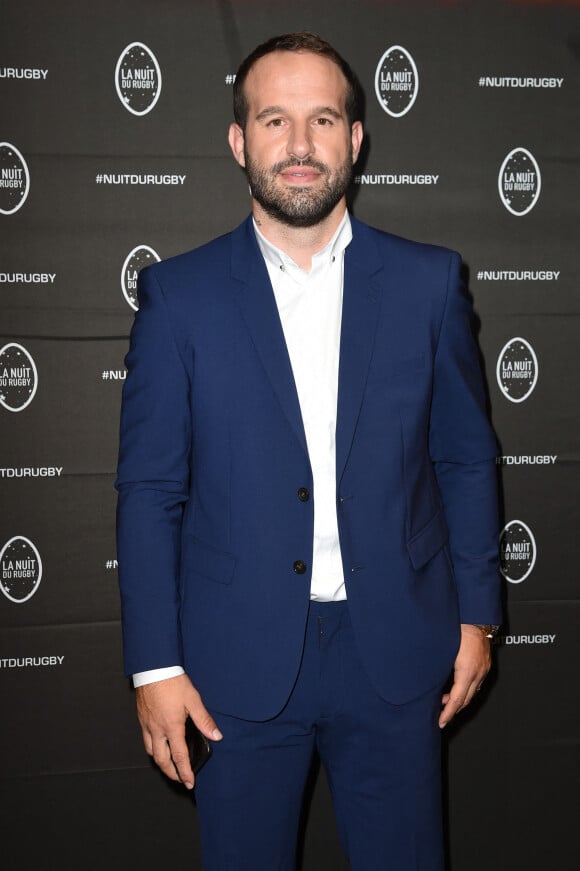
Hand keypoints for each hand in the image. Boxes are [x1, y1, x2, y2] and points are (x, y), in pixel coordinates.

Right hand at [135, 673, 221, 788]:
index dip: (185, 772)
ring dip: (161, 762)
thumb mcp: (193, 699)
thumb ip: (204, 720)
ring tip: (169, 764)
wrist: (153, 669)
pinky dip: (152, 748)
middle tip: (180, 778)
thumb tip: (216, 736)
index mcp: (172, 727)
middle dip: (171, 773)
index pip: (179, 756)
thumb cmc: (173, 682)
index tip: (189, 783)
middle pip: (162, 760)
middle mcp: (157, 730)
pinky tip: (159, 744)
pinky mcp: (142, 719)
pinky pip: (145, 740)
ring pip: (151, 752)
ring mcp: (147, 725)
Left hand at [439, 624, 490, 727]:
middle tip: (441, 717)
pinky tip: (456, 687)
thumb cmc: (457, 628)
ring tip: (444, 702)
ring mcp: (483, 668)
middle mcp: (478, 672)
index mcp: (467, 670)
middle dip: (453, 710)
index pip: (457, 699)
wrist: (476, 616)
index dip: (448, 713)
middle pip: (466, 700)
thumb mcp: (444, 650)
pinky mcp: (485, 664)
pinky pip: (476, 683)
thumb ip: (437, 667)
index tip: (440, 722)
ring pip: (472, 692)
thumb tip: (426, 680)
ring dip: (459, 699)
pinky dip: (466, 689)